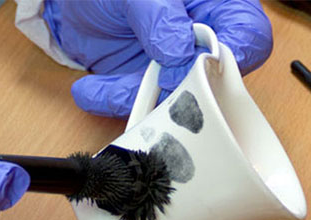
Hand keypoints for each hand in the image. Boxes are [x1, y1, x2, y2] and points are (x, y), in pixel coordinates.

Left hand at [43, 0, 272, 117]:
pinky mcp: (145, 84)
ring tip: (95, 89)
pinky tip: (88, 90)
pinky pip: (137, 105)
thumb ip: (159, 17)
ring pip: (171, 101)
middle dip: (177, 92)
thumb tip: (181, 53)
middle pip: (214, 81)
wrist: (76, 4)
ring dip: (134, 100)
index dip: (226, 58)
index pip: (248, 36)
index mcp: (215, 6)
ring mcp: (172, 65)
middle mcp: (198, 39)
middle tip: (148, 85)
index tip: (191, 66)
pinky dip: (111, 103)